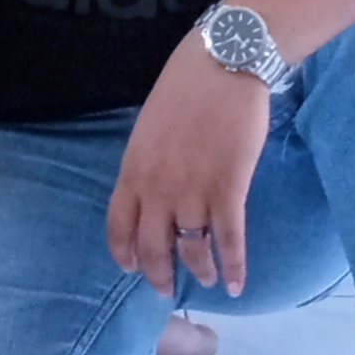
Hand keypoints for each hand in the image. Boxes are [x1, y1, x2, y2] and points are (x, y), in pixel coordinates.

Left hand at [108, 38, 274, 294]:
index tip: (132, 268)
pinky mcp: (228, 190)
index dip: (125, 254)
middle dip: (160, 275)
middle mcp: (157, 189)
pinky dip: (234, 267)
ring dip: (200, 271)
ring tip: (207, 280)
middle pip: (153, 248)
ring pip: (192, 250)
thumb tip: (154, 190)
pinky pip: (229, 241)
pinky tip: (236, 284)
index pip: (118, 227)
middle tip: (167, 290)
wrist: (223, 64)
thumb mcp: (150, 128)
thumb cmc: (186, 88)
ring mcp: (193, 192)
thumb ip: (148, 164)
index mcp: (133, 170)